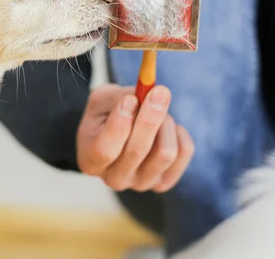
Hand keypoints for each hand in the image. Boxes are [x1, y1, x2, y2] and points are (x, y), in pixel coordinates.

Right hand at [77, 84, 193, 192]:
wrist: (119, 132)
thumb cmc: (106, 114)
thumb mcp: (102, 100)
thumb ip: (119, 97)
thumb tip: (147, 94)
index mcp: (90, 160)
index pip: (104, 150)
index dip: (118, 125)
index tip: (130, 99)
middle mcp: (114, 178)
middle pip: (137, 151)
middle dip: (150, 117)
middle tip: (160, 91)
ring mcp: (140, 183)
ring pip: (165, 153)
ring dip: (165, 122)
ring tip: (157, 109)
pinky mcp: (164, 182)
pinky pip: (183, 153)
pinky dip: (179, 132)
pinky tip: (166, 126)